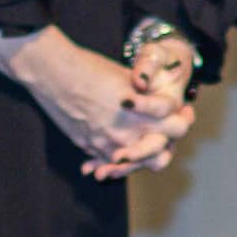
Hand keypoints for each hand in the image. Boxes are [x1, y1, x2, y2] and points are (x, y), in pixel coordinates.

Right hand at [0, 26, 192, 178]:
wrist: (53, 73)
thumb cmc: (93, 69)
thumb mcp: (131, 79)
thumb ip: (150, 98)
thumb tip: (166, 108)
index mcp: (142, 114)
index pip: (178, 129)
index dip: (184, 119)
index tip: (181, 112)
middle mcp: (126, 134)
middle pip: (160, 157)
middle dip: (165, 146)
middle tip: (163, 132)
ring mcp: (105, 144)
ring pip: (133, 166)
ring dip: (139, 158)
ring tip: (138, 141)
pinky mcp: (88, 147)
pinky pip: (107, 165)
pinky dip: (113, 162)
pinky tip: (114, 152)